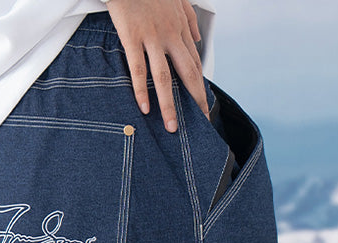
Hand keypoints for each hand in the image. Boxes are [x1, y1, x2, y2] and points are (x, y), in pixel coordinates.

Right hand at [104, 0, 208, 132]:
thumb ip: (190, 19)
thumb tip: (199, 40)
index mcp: (180, 29)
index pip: (195, 64)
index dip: (201, 88)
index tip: (204, 107)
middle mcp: (170, 35)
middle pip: (187, 74)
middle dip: (195, 100)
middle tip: (199, 123)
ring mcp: (152, 37)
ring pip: (164, 77)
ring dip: (169, 104)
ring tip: (172, 127)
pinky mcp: (133, 37)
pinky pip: (139, 68)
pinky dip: (141, 90)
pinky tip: (145, 108)